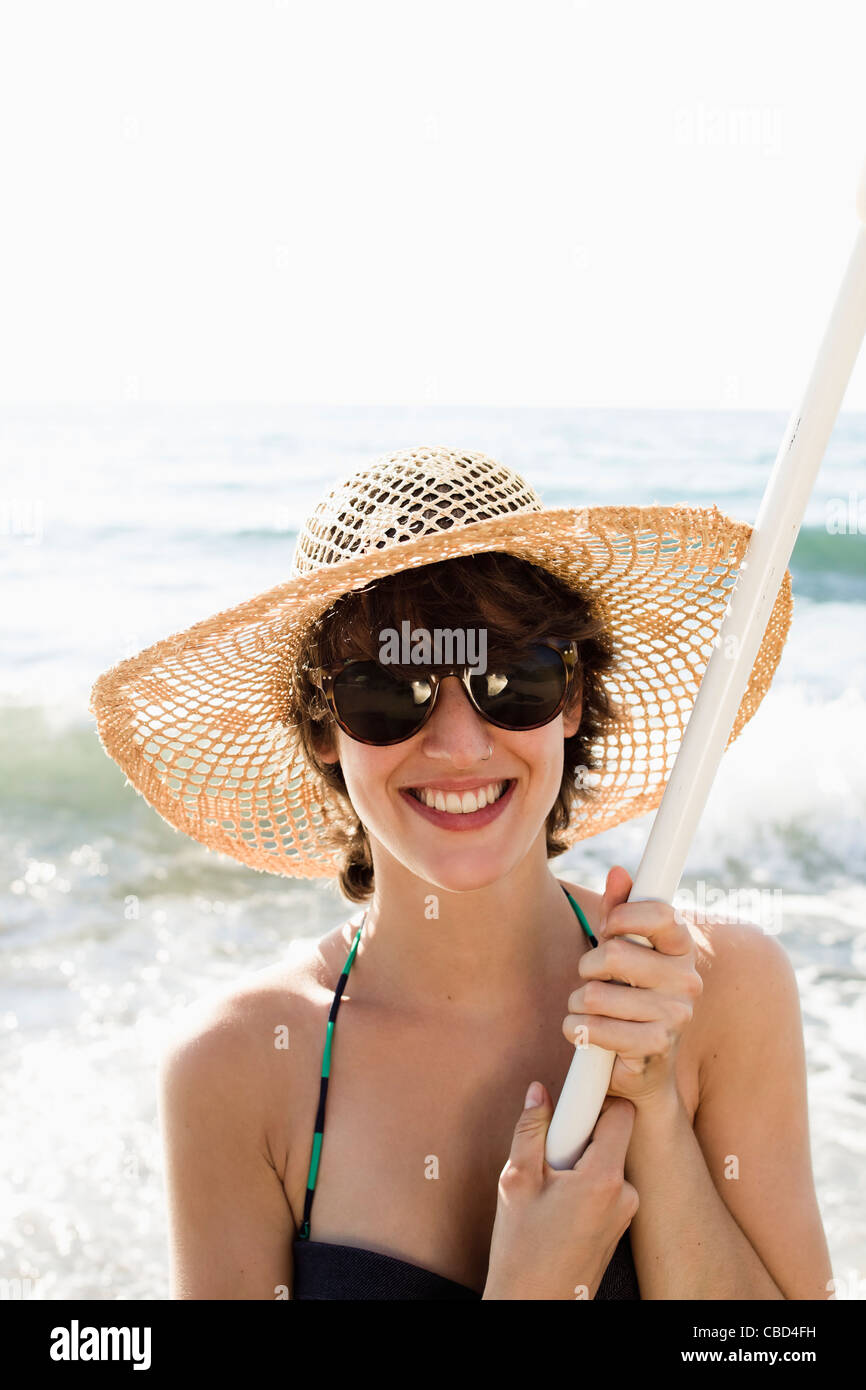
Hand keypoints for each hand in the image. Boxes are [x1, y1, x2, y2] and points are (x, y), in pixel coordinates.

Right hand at [483, 1085, 637, 1299]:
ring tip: (548, 1189)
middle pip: (612, 1137)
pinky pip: (606, 1186)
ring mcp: (626, 1213)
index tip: (576, 1093)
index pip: (620, 1113)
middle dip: (580, 1134)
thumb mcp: (516, 1181)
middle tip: (549, 1154)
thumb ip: (530, 1130)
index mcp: (603, 1178)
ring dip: (580, 1162)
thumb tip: (538, 1092)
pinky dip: (584, 1184)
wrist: (533, 1306)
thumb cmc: (522, 1251)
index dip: (598, 1097)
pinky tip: (558, 1207)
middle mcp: (625, 1194)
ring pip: (606, 1162)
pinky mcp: (619, 1227)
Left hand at [562, 866, 702, 1106]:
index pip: (661, 912)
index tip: (609, 929)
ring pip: (594, 994)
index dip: (623, 916)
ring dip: (578, 1003)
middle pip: (614, 954)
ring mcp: (675, 1015)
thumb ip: (620, 911)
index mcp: (682, 949)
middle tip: (593, 979)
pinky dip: (577, 1030)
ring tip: (590, 1010)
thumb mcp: (625, 950)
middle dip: (588, 967)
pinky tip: (587, 1033)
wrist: (644, 1066)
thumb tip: (618, 872)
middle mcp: (687, 980)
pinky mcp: (654, 1046)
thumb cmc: (630, 997)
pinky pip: (594, 1028)